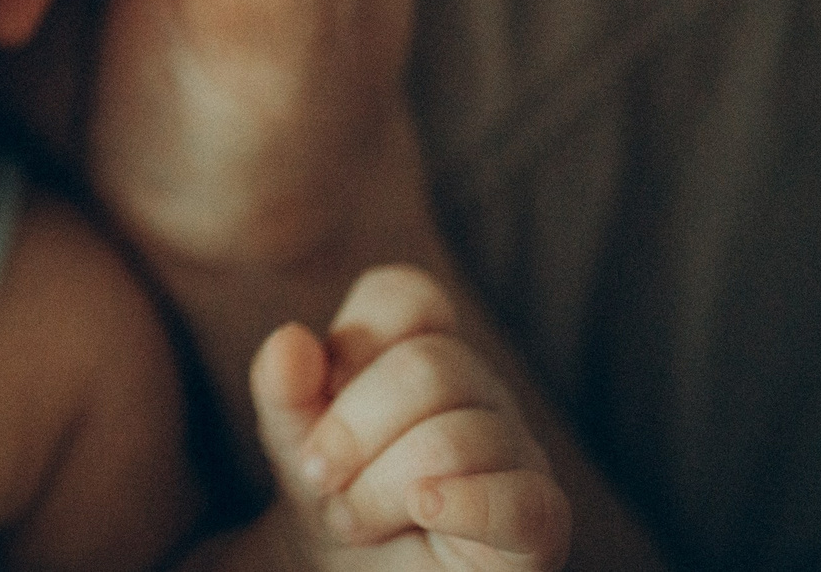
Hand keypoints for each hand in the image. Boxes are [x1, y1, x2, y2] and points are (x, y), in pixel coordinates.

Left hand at [254, 268, 570, 569]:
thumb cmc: (338, 495)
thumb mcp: (294, 440)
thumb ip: (283, 389)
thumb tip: (290, 339)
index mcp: (423, 351)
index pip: (407, 297)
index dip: (352, 344)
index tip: (317, 402)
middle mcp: (480, 391)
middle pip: (426, 368)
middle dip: (352, 432)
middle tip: (322, 482)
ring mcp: (517, 453)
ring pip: (456, 439)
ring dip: (379, 489)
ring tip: (353, 520)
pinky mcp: (538, 523)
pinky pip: (523, 502)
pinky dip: (465, 504)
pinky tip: (424, 510)